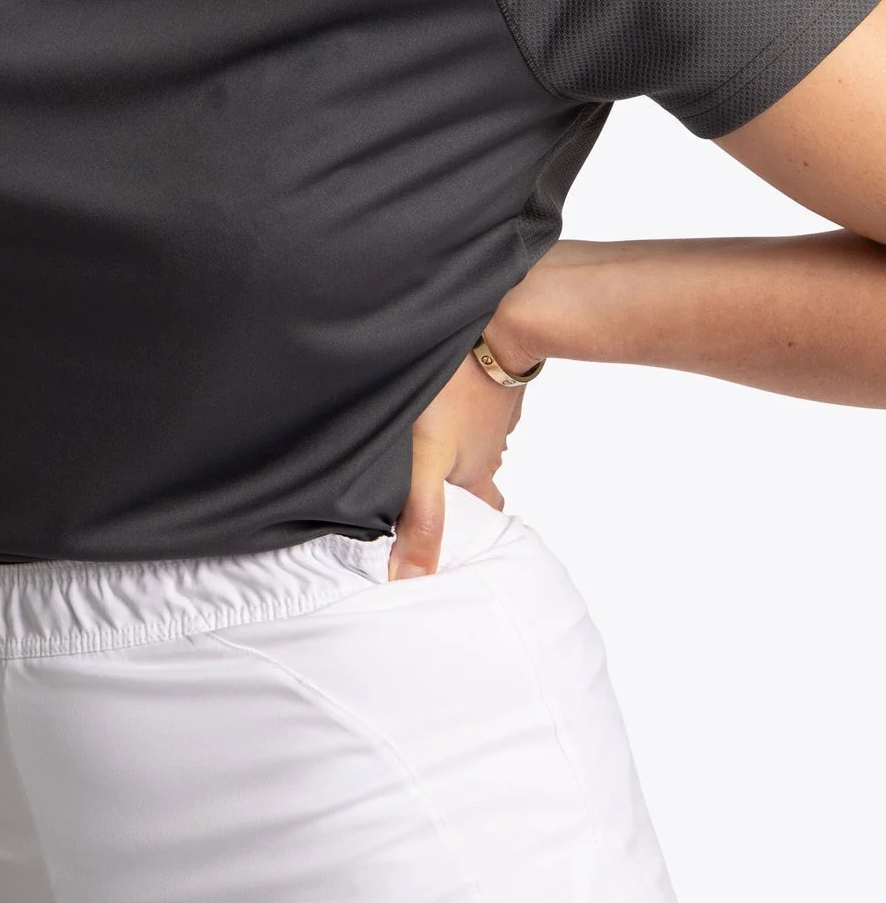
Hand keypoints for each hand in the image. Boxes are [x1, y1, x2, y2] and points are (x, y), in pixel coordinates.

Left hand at [386, 306, 541, 580]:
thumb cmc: (454, 389)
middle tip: (427, 493)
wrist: (493, 323)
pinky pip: (473, 405)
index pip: (484, 517)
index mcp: (478, 473)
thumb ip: (418, 514)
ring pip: (473, 441)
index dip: (469, 532)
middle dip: (456, 490)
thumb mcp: (425, 457)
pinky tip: (434, 402)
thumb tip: (409, 579)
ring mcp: (493, 412)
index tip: (453, 543)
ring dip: (452, 448)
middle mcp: (490, 448)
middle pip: (477, 479)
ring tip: (420, 448)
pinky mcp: (488, 381)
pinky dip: (455, 412)